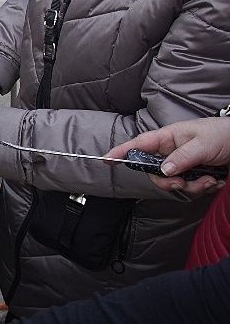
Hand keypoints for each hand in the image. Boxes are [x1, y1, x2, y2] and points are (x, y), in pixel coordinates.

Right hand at [107, 119, 229, 194]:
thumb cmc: (223, 135)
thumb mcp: (202, 145)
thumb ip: (182, 158)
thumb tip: (164, 171)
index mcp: (169, 137)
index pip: (139, 144)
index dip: (122, 152)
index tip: (106, 159)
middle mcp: (172, 151)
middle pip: (156, 173)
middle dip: (171, 182)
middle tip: (185, 182)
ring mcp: (183, 163)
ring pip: (174, 183)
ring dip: (193, 187)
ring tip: (210, 180)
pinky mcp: (194, 173)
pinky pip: (190, 188)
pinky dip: (203, 188)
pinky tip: (215, 180)